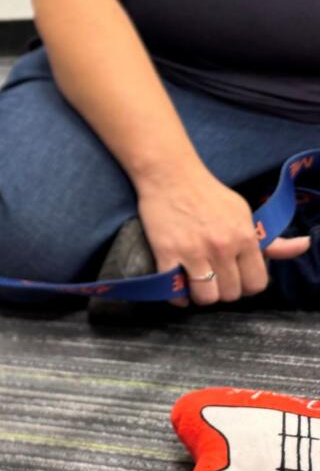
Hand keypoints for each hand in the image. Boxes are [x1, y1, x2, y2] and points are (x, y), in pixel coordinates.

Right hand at [136, 163, 310, 305]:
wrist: (170, 174)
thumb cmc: (208, 193)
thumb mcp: (244, 212)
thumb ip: (270, 238)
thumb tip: (304, 245)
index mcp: (244, 238)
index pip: (256, 284)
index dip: (246, 285)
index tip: (235, 278)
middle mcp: (222, 247)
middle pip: (230, 293)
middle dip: (222, 289)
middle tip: (213, 277)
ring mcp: (193, 251)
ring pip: (205, 297)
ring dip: (200, 294)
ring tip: (195, 282)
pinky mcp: (166, 252)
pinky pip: (174, 290)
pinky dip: (176, 294)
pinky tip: (176, 284)